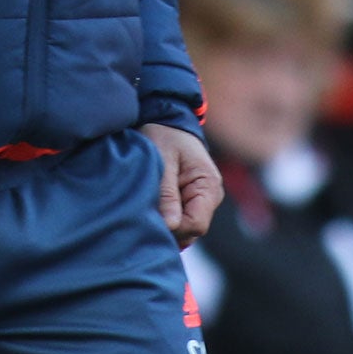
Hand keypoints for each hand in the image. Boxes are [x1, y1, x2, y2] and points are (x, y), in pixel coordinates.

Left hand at [142, 123, 222, 246]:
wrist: (165, 122)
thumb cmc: (164, 136)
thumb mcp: (162, 159)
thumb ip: (166, 193)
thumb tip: (171, 225)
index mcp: (208, 186)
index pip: (196, 225)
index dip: (173, 228)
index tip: (149, 217)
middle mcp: (210, 197)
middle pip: (190, 231)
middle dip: (167, 228)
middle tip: (142, 213)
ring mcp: (201, 201)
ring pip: (183, 230)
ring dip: (164, 224)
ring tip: (145, 207)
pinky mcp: (189, 203)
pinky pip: (178, 222)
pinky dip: (163, 220)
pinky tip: (150, 209)